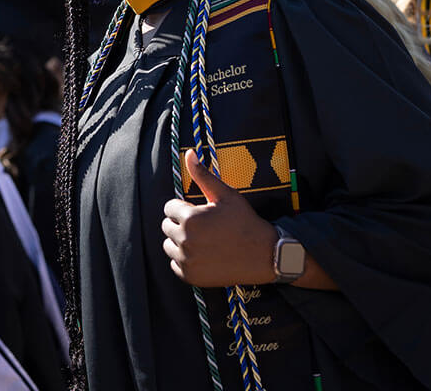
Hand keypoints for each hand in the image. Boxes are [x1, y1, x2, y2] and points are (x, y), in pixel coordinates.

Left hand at [161, 150, 277, 286]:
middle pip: (166, 227)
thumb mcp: (226, 195)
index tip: (200, 212)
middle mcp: (184, 240)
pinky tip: (202, 255)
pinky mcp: (190, 276)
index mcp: (190, 218)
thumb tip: (188, 153)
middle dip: (180, 223)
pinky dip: (185, 260)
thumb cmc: (245, 221)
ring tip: (202, 240)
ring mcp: (186, 260)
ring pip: (169, 246)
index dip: (184, 207)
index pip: (169, 208)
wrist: (263, 255)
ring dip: (180, 242)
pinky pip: (175, 264)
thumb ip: (203, 175)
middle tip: (203, 226)